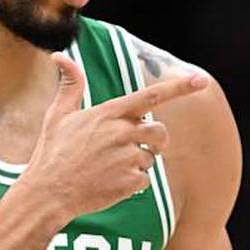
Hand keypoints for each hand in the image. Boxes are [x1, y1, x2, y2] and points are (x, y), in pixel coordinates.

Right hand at [17, 51, 208, 220]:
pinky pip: (145, 180)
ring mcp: (126, 157)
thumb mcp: (58, 114)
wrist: (48, 193)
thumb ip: (70, 85)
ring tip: (111, 167)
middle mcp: (120, 132)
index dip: (179, 87)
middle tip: (138, 147)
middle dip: (155, 140)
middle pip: (160, 131)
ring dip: (138, 162)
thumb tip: (59, 56)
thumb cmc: (52, 152)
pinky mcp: (130, 181)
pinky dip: (132, 184)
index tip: (201, 79)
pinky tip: (110, 183)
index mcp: (108, 113)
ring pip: (151, 157)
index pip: (151, 96)